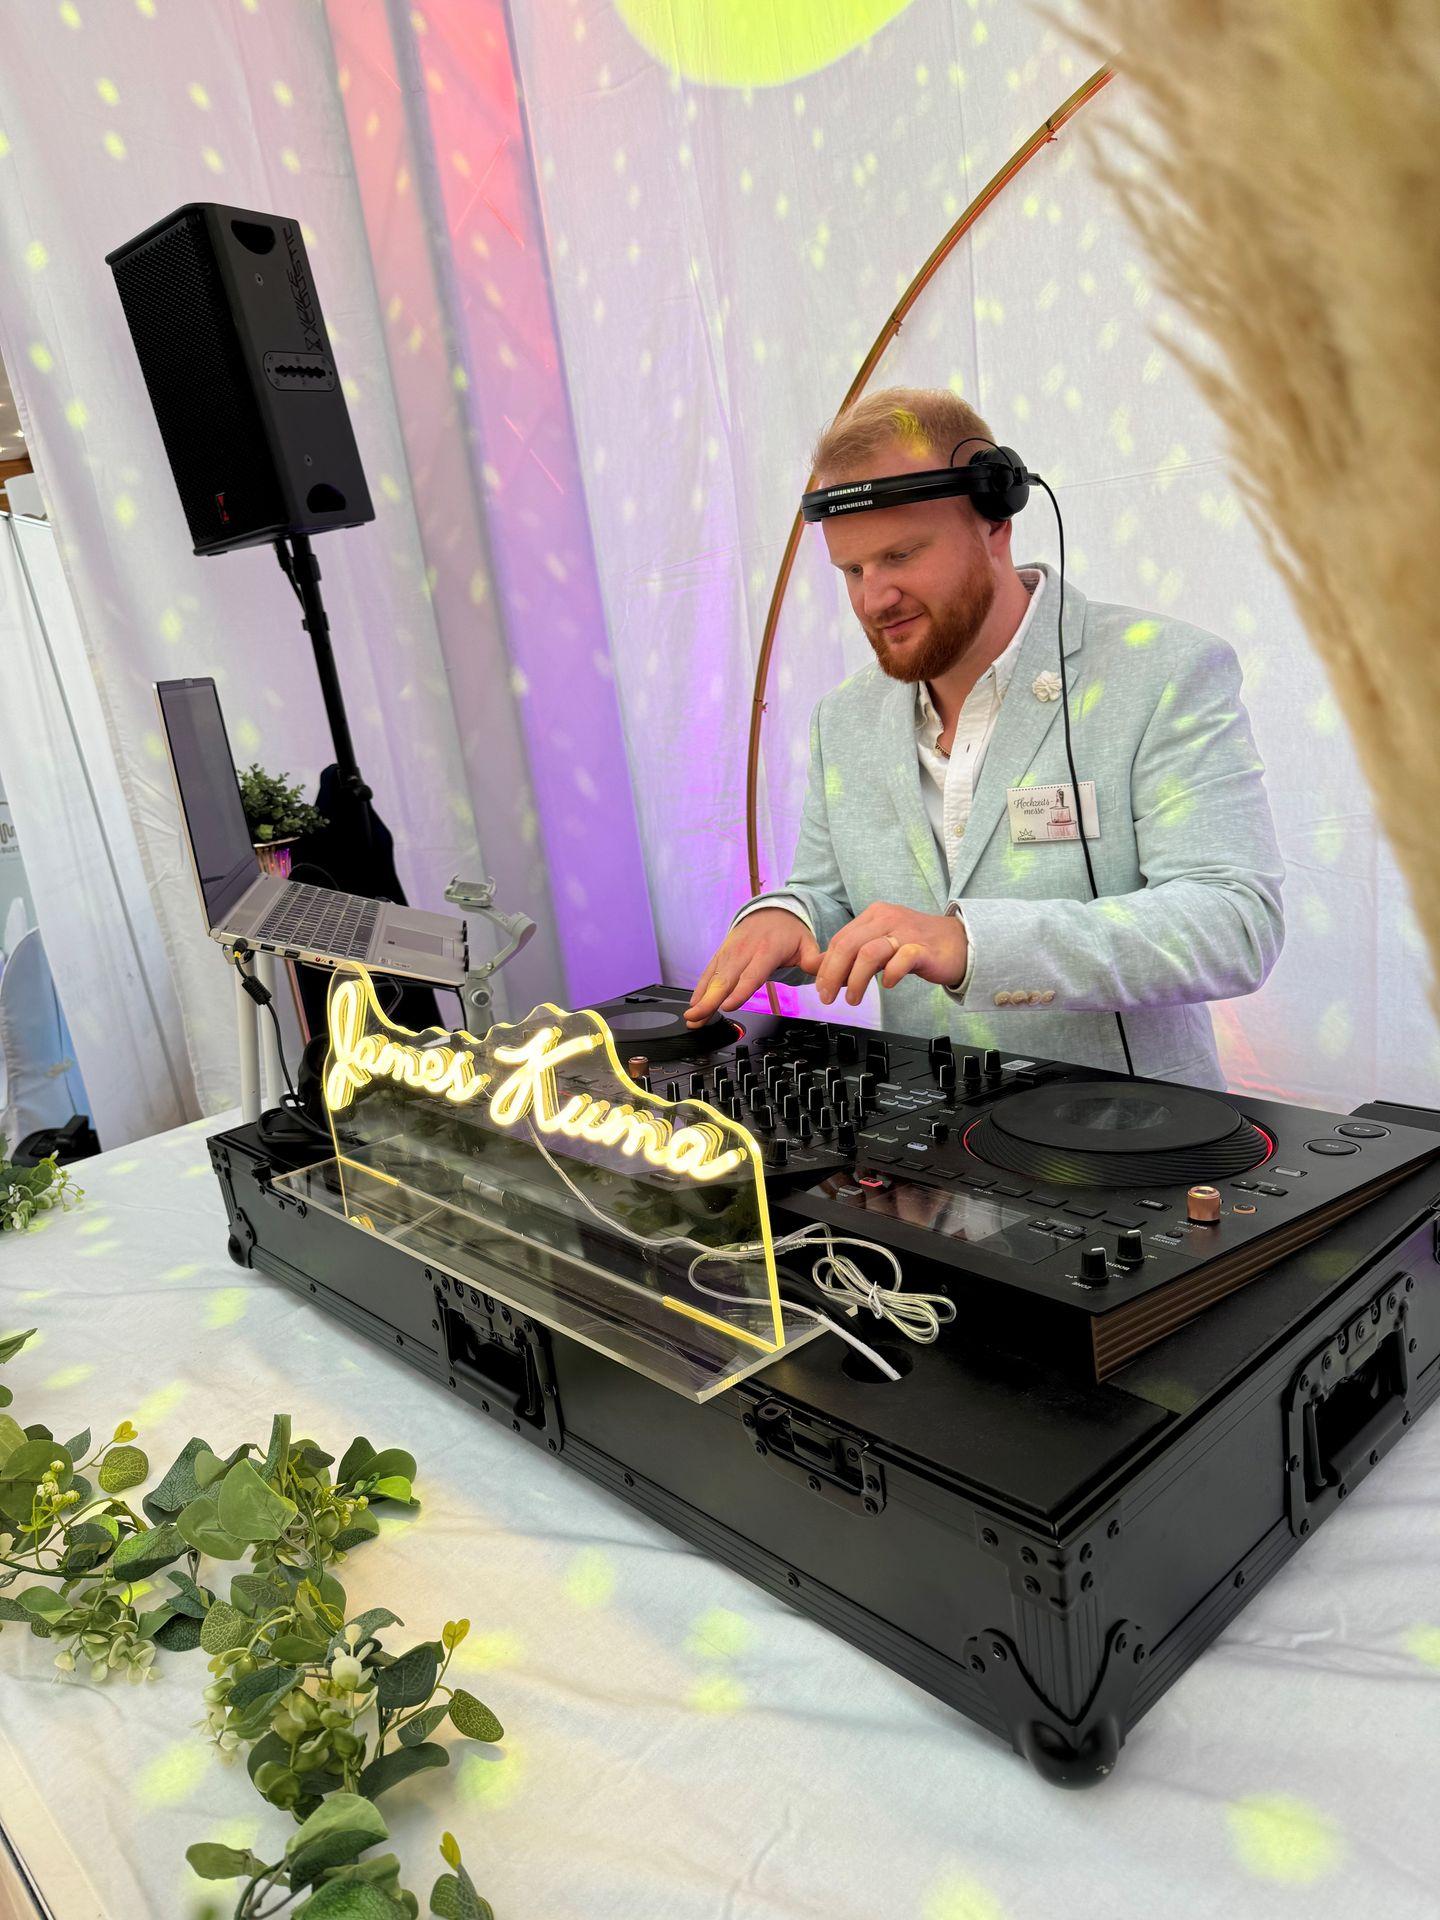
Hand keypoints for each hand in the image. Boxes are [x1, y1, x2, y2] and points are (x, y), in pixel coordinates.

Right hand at [686, 908, 822, 1026]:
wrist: (771, 911)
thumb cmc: (789, 932)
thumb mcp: (807, 943)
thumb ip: (813, 959)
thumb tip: (819, 968)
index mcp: (766, 950)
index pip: (752, 975)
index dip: (739, 991)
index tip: (727, 1005)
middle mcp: (744, 951)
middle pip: (725, 980)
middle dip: (709, 1000)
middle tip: (696, 1017)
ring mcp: (730, 953)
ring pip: (713, 978)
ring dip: (700, 999)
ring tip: (691, 1017)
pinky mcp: (721, 955)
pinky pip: (708, 973)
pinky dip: (699, 989)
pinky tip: (693, 1004)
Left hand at [813, 902, 967, 1006]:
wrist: (961, 943)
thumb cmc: (917, 945)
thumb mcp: (880, 945)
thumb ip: (852, 955)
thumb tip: (818, 968)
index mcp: (874, 916)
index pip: (840, 939)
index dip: (826, 966)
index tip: (821, 988)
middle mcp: (888, 919)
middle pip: (849, 945)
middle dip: (833, 974)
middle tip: (828, 997)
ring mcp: (906, 932)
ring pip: (870, 953)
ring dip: (856, 979)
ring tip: (853, 999)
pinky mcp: (924, 949)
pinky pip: (902, 959)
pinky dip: (891, 974)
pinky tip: (888, 985)